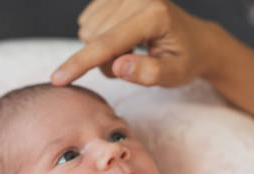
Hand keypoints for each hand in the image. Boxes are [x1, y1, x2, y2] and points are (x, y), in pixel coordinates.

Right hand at [51, 0, 215, 86]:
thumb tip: (119, 66)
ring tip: (131, 53)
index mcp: (154, 14)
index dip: (81, 63)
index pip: (109, 43)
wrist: (195, 41)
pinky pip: (89, 22)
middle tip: (133, 65)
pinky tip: (123, 40)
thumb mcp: (175, 75)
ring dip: (103, 50)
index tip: (57, 79)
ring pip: (88, 30)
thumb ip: (149, 73)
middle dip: (105, 61)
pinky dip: (101, 38)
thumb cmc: (186, 60)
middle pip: (94, 37)